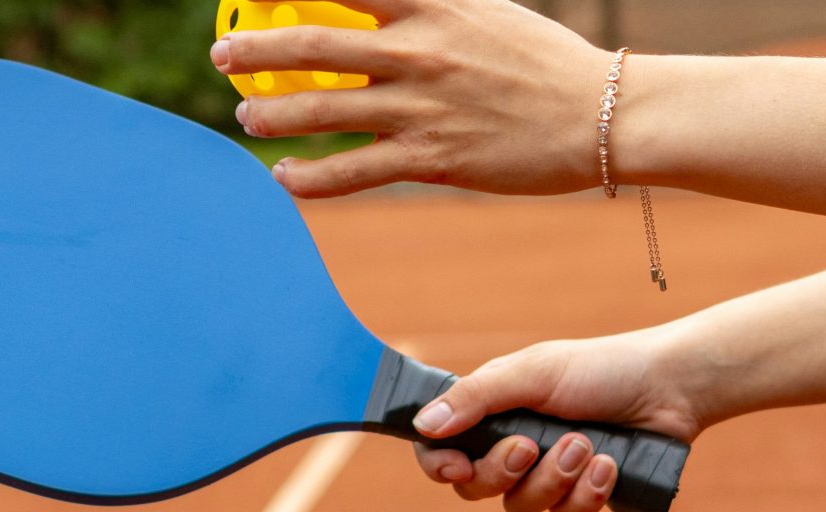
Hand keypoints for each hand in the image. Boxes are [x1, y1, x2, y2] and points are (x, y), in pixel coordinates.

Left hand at [210, 0, 611, 196]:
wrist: (601, 116)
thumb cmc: (544, 63)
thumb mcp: (488, 12)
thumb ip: (433, 7)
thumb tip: (387, 4)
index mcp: (433, 4)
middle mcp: (418, 50)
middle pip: (311, 44)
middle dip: (255, 51)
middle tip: (224, 58)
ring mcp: (421, 107)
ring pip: (322, 110)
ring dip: (272, 115)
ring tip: (247, 118)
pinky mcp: (431, 160)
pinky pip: (352, 173)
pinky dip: (309, 178)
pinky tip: (285, 179)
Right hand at [411, 326, 712, 511]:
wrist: (669, 388)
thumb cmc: (599, 370)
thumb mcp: (533, 373)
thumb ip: (476, 399)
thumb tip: (422, 425)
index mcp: (491, 411)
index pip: (440, 448)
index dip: (438, 464)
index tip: (456, 467)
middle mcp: (512, 445)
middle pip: (475, 488)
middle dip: (504, 471)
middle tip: (533, 444)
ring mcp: (546, 474)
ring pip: (521, 507)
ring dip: (554, 478)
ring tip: (587, 445)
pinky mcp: (581, 495)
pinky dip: (586, 493)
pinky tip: (609, 466)